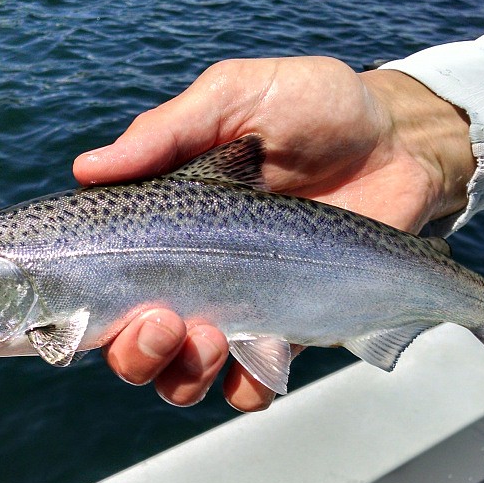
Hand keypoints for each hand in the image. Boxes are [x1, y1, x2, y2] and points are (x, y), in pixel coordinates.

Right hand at [74, 56, 474, 409]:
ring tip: (211, 337)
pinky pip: (253, 383)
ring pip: (181, 375)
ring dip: (183, 372)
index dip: (82, 304)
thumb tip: (86, 169)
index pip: (101, 277)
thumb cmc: (317, 107)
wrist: (401, 141)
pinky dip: (249, 385)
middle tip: (164, 321)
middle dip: (134, 351)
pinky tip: (266, 355)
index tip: (94, 304)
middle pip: (131, 344)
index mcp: (162, 220)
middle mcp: (189, 272)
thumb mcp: (236, 97)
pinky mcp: (289, 329)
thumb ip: (167, 132)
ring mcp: (237, 306)